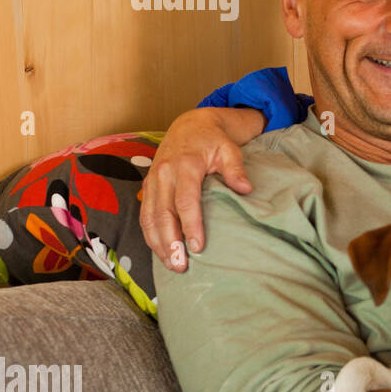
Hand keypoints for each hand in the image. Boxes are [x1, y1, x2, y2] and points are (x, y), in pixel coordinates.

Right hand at [141, 109, 252, 270]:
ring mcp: (152, 181)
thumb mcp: (229, 148)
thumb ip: (236, 168)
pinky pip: (144, 214)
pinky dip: (150, 234)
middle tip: (180, 266)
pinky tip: (160, 251)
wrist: (190, 125)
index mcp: (185, 165)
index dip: (190, 225)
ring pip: (148, 217)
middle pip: (162, 214)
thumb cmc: (213, 140)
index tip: (198, 247)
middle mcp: (163, 174)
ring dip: (157, 243)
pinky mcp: (147, 187)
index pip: (185, 201)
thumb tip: (245, 189)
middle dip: (169, 242)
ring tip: (170, 264)